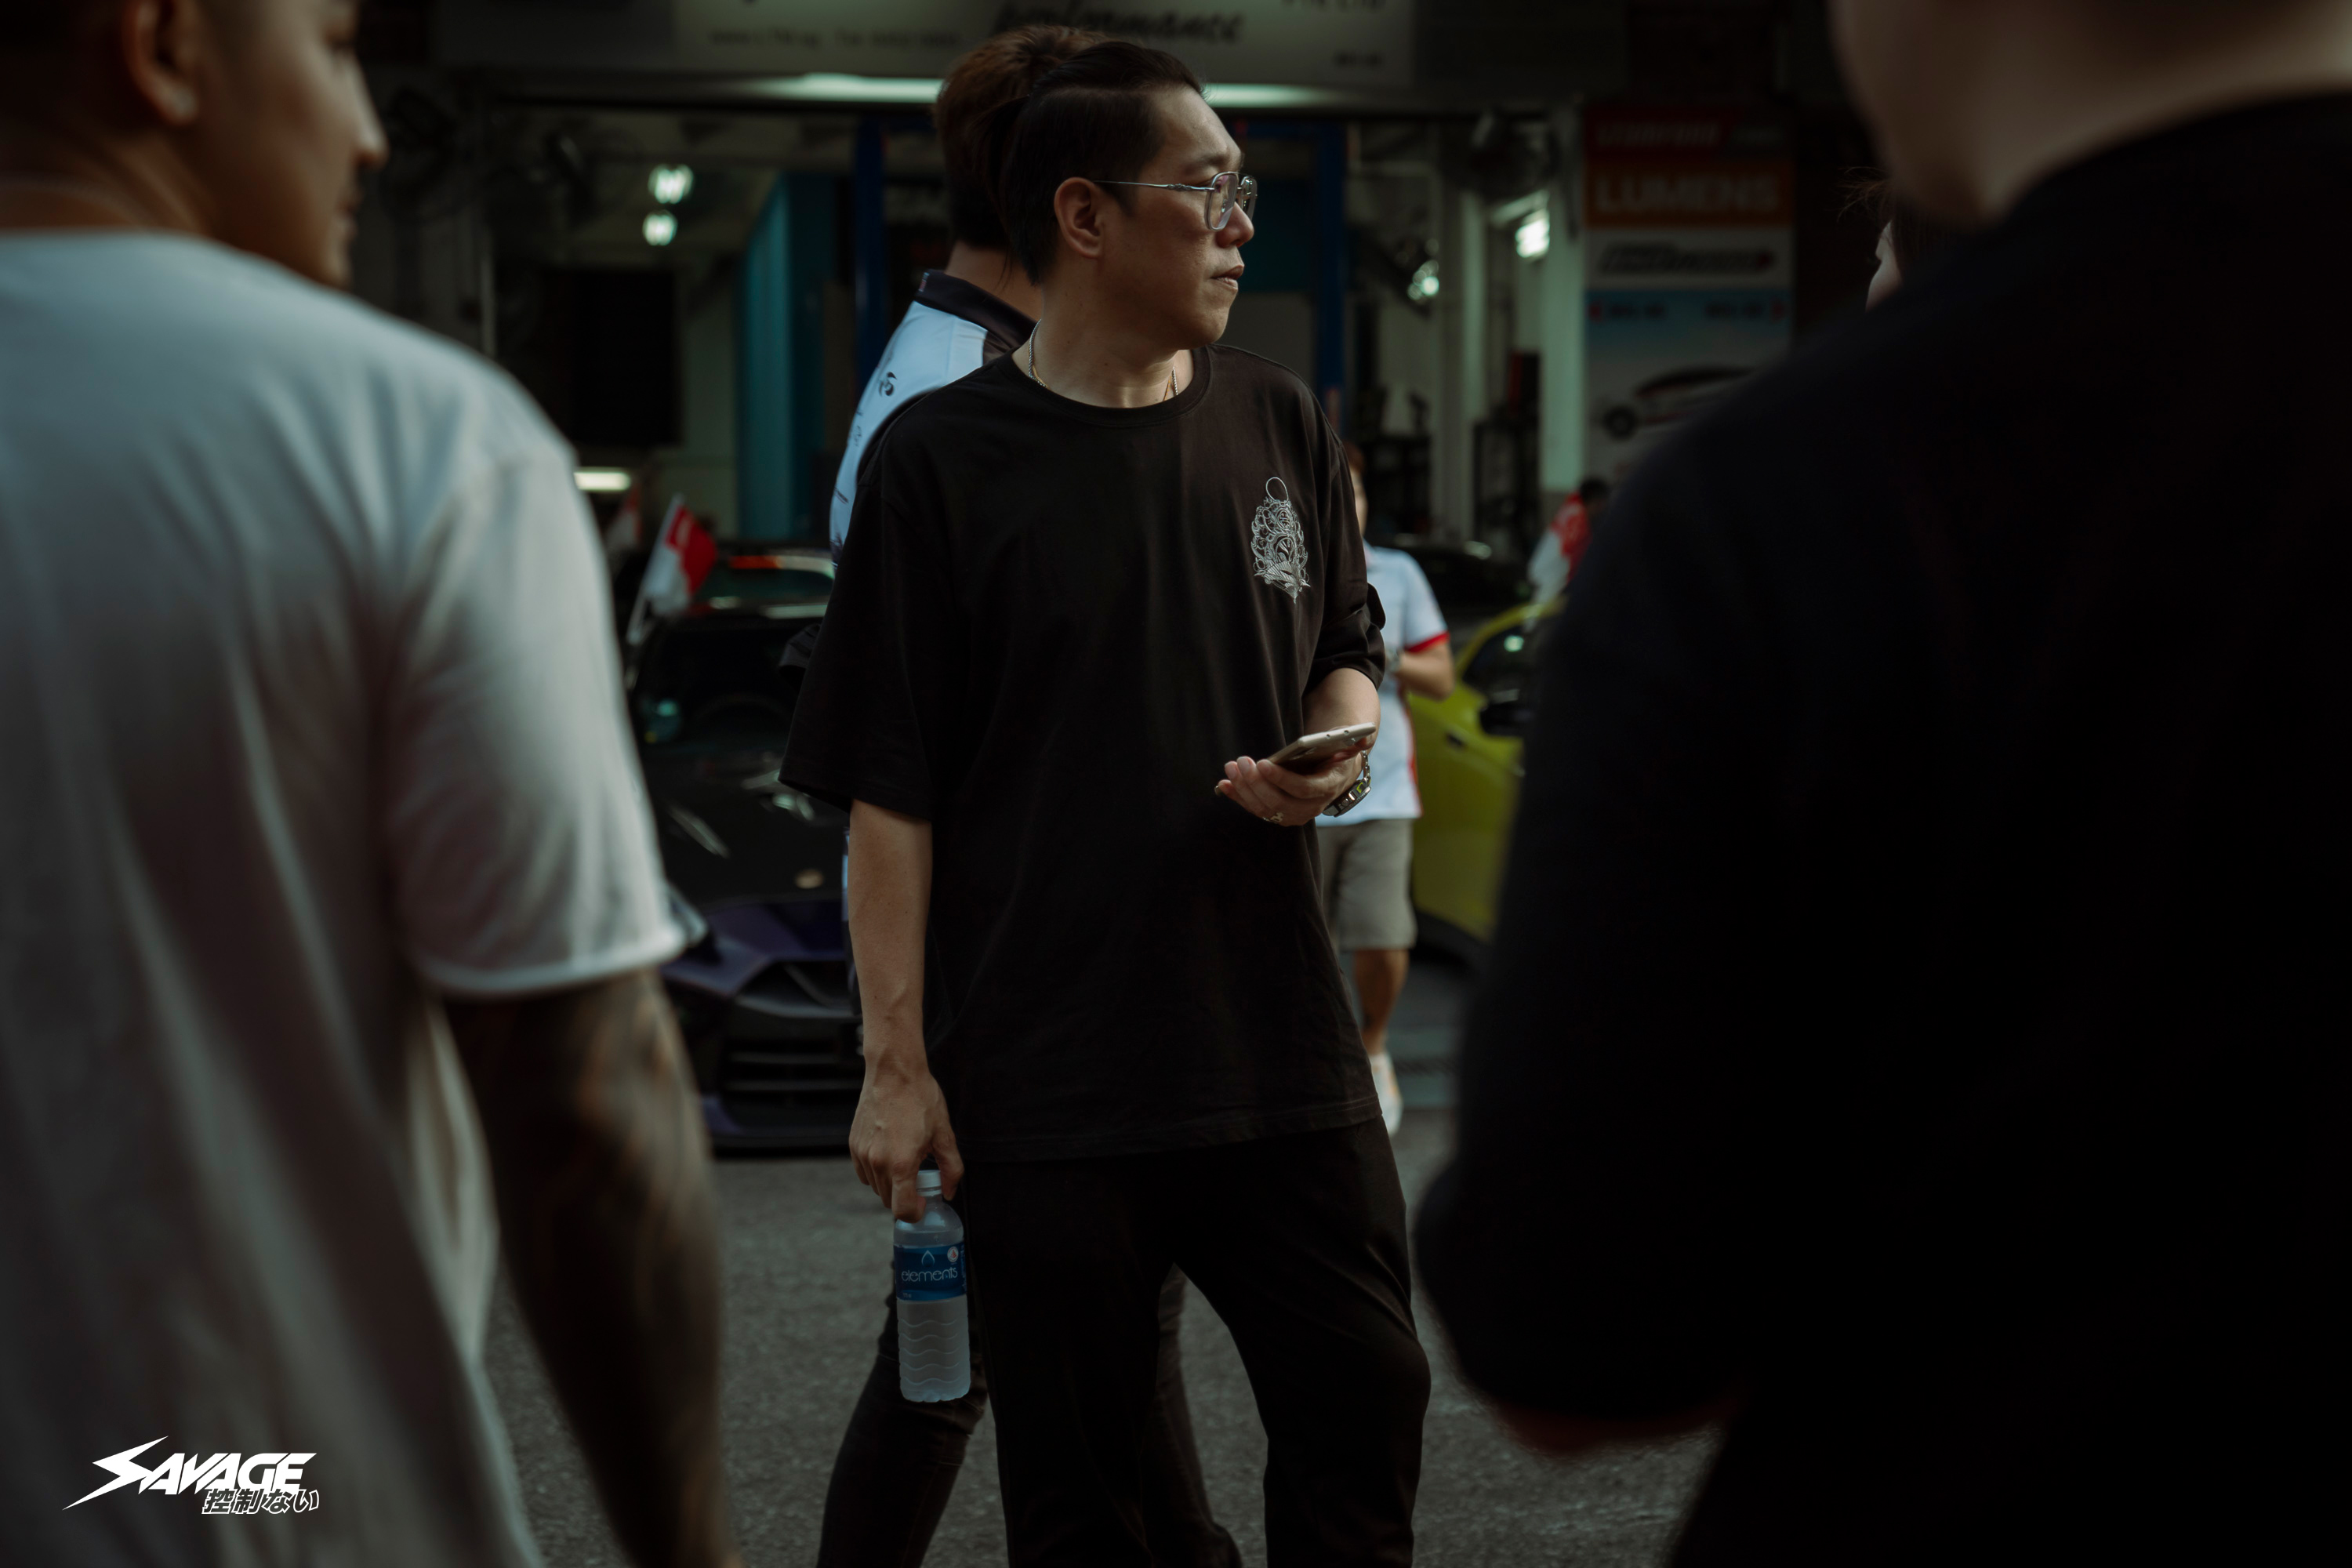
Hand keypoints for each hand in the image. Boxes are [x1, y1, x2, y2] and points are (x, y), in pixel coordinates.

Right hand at [849, 1042, 963, 1220]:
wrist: (893, 1071)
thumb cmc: (920, 1099)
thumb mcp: (944, 1134)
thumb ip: (951, 1168)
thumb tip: (949, 1191)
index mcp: (901, 1163)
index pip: (902, 1210)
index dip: (916, 1213)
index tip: (924, 1202)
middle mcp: (877, 1163)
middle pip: (888, 1201)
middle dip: (905, 1197)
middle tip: (920, 1176)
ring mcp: (862, 1154)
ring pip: (876, 1187)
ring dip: (891, 1184)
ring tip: (905, 1159)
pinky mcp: (853, 1145)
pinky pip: (864, 1172)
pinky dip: (877, 1172)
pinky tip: (890, 1153)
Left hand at [1214, 740, 1369, 827]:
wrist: (1332, 773)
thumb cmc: (1335, 754)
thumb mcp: (1348, 746)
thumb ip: (1357, 741)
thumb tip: (1365, 738)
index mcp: (1327, 789)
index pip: (1302, 789)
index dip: (1281, 779)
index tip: (1262, 763)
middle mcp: (1310, 808)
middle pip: (1278, 802)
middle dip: (1256, 783)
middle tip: (1241, 762)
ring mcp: (1292, 814)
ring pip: (1264, 808)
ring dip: (1244, 789)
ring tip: (1231, 767)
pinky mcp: (1278, 814)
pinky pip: (1255, 809)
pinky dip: (1238, 797)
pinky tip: (1224, 784)